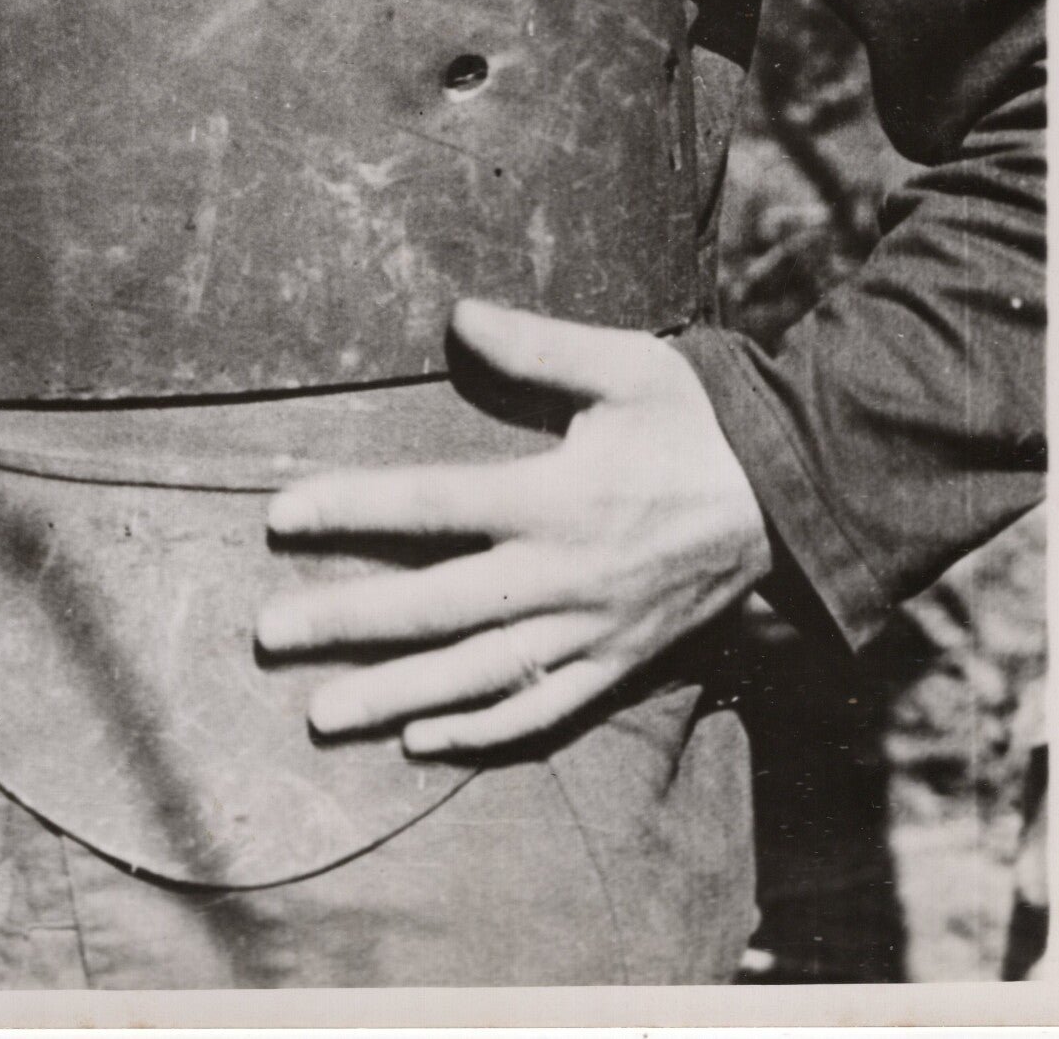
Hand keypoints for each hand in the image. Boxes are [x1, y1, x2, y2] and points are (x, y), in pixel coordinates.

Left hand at [256, 298, 771, 756]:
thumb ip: (538, 346)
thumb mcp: (624, 364)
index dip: (353, 509)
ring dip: (396, 697)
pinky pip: (544, 708)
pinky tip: (425, 743)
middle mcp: (565, 575)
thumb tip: (458, 314)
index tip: (279, 515)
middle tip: (267, 635)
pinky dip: (483, 731)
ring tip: (322, 714)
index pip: (432, 506)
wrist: (790, 494)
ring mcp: (592, 629)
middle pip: (437, 607)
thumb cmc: (696, 417)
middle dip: (348, 622)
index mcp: (557, 497)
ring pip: (478, 675)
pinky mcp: (619, 662)